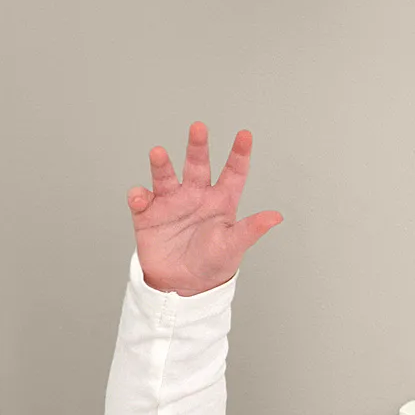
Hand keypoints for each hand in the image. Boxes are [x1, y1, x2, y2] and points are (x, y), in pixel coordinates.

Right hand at [128, 122, 281, 295]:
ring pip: (165, 176)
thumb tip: (276, 217)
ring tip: (158, 153)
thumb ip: (251, 229)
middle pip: (197, 164)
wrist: (182, 287)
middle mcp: (196, 195)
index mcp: (221, 200)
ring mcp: (171, 202)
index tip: (245, 135)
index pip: (233, 172)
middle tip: (198, 128)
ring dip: (161, 164)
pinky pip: (141, 199)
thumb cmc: (212, 264)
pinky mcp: (148, 214)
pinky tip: (139, 197)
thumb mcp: (233, 246)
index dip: (239, 153)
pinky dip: (138, 196)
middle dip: (197, 146)